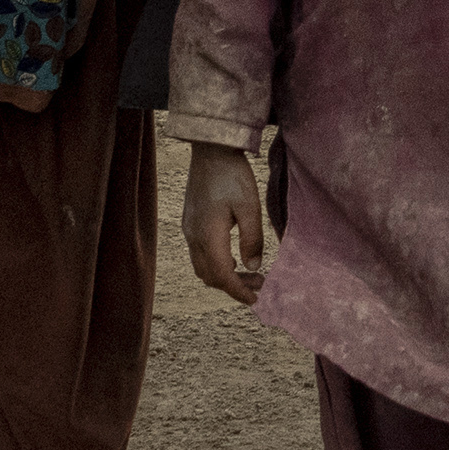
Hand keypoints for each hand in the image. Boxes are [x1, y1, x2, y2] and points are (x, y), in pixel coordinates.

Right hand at [183, 141, 270, 306]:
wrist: (210, 150)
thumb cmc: (232, 175)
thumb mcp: (250, 207)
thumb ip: (252, 239)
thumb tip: (254, 266)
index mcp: (209, 235)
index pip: (222, 276)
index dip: (238, 291)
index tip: (255, 299)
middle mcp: (194, 236)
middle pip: (210, 276)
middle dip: (233, 286)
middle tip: (259, 285)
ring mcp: (189, 229)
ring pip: (202, 267)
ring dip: (224, 276)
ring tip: (249, 273)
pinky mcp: (190, 222)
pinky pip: (199, 254)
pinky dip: (216, 264)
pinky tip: (233, 257)